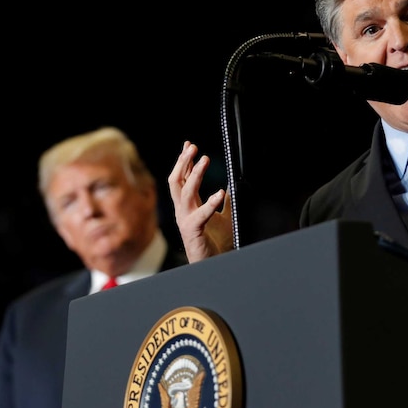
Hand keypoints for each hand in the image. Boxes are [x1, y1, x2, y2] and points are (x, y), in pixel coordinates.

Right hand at [167, 142, 234, 261]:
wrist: (213, 263)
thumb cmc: (215, 241)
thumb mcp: (223, 216)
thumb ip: (223, 203)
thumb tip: (230, 187)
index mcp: (188, 205)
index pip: (182, 178)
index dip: (184, 161)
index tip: (188, 145)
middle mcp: (183, 210)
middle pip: (177, 180)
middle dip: (183, 162)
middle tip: (192, 146)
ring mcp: (185, 220)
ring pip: (185, 192)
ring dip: (195, 174)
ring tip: (204, 159)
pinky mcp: (192, 231)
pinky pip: (200, 214)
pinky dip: (210, 202)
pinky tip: (220, 192)